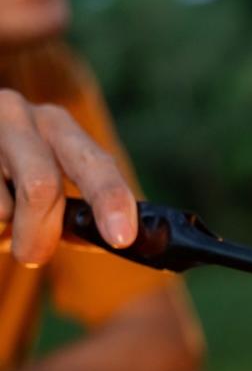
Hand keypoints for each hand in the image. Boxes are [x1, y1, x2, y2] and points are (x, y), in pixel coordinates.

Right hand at [0, 89, 136, 264]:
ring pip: (0, 208)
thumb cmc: (9, 183)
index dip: (110, 199)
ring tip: (0, 223)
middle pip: (40, 184)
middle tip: (35, 256)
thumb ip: (78, 214)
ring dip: (3, 231)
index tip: (121, 237)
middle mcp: (18, 114)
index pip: (94, 163)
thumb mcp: (45, 188)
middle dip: (43, 230)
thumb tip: (110, 241)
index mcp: (57, 126)